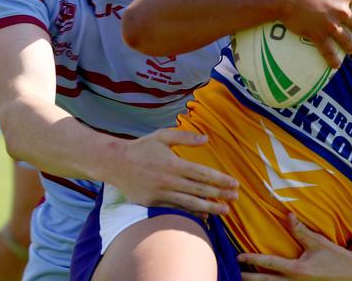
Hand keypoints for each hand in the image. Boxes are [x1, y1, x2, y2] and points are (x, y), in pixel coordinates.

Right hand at [108, 128, 238, 215]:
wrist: (115, 163)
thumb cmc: (141, 147)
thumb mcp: (163, 136)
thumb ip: (185, 137)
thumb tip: (206, 139)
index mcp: (173, 164)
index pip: (203, 174)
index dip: (220, 180)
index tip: (234, 184)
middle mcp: (169, 181)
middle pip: (200, 190)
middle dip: (220, 195)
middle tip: (236, 197)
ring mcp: (161, 194)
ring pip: (190, 203)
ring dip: (210, 208)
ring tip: (225, 211)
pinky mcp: (153, 203)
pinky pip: (176, 209)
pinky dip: (191, 213)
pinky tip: (204, 215)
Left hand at [237, 213, 351, 280]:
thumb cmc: (335, 257)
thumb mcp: (318, 242)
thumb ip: (300, 230)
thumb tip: (287, 214)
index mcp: (297, 269)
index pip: (269, 263)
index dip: (253, 259)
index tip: (239, 257)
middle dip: (249, 278)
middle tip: (233, 272)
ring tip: (243, 278)